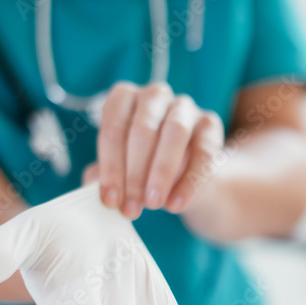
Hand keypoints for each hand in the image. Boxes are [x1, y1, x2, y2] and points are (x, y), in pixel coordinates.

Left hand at [95, 82, 224, 220]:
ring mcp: (185, 107)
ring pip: (175, 133)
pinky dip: (189, 182)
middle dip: (135, 173)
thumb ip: (104, 176)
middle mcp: (154, 95)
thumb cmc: (143, 169)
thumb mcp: (120, 170)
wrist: (183, 178)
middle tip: (132, 208)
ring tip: (154, 204)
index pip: (113, 128)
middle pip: (143, 129)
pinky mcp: (210, 124)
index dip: (110, 168)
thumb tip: (95, 188)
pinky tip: (176, 204)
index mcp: (124, 98)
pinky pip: (203, 152)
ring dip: (161, 172)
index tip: (111, 201)